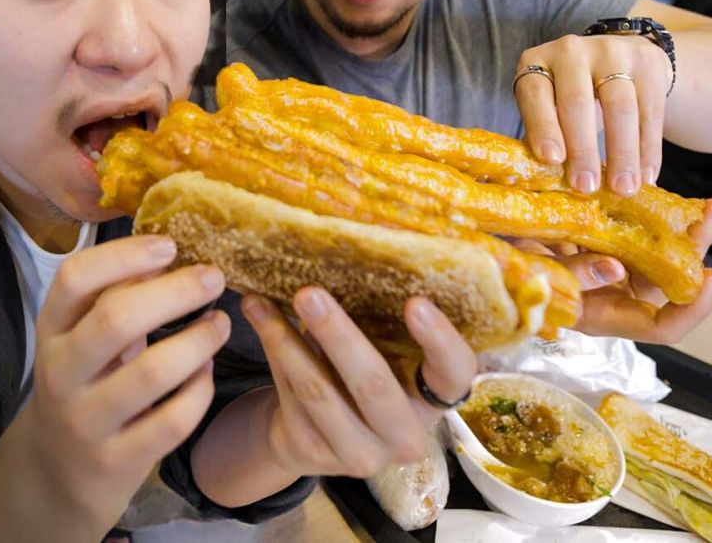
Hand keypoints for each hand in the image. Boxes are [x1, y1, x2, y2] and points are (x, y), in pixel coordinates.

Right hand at [19, 235, 230, 527]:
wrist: (60, 471)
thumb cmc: (86, 383)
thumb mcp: (83, 338)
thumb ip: (113, 297)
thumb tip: (164, 250)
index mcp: (51, 330)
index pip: (75, 278)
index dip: (125, 255)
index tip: (169, 246)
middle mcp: (62, 373)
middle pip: (116, 319)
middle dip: (176, 292)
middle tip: (213, 278)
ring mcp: (87, 420)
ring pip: (153, 373)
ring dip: (199, 341)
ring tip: (220, 323)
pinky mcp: (118, 459)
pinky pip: (173, 421)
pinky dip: (200, 390)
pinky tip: (207, 371)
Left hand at [241, 288, 475, 478]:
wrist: (313, 434)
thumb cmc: (359, 375)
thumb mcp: (381, 354)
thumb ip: (380, 325)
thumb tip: (352, 257)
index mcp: (434, 401)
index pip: (455, 375)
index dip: (440, 341)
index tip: (415, 302)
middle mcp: (404, 436)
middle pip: (374, 384)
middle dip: (338, 335)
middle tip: (308, 293)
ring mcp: (359, 454)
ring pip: (318, 391)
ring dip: (284, 340)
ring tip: (259, 302)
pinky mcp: (313, 455)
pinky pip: (289, 396)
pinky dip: (272, 352)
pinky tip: (256, 318)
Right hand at [509, 198, 711, 343]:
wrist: (478, 244)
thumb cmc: (499, 269)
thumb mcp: (531, 273)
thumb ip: (573, 275)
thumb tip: (616, 268)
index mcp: (604, 315)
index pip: (663, 328)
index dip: (693, 311)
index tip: (710, 277)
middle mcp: (614, 296)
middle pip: (671, 287)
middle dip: (696, 252)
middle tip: (709, 215)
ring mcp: (611, 270)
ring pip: (660, 258)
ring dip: (684, 232)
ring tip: (705, 204)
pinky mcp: (602, 244)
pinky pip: (637, 235)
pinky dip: (654, 216)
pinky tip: (667, 195)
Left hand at [515, 33, 671, 195]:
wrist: (619, 59)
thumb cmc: (570, 95)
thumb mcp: (550, 104)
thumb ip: (547, 134)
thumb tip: (549, 181)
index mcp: (537, 62)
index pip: (535, 93)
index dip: (543, 126)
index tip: (552, 160)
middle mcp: (571, 50)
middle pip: (577, 101)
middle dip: (583, 149)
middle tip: (587, 186)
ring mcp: (612, 51)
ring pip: (620, 106)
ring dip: (622, 152)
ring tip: (624, 188)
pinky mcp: (648, 61)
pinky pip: (650, 110)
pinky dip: (649, 147)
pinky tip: (647, 175)